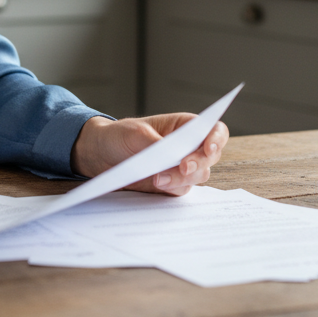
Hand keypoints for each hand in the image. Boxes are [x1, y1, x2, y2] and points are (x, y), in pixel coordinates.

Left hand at [69, 114, 228, 196]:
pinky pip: (181, 190)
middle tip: (183, 168)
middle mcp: (188, 147)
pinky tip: (158, 185)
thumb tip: (174, 158)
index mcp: (185, 126)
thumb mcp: (136, 133)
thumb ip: (157, 144)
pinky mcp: (171, 185)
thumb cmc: (120, 135)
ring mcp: (181, 167)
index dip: (217, 139)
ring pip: (198, 176)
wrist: (100, 155)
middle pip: (209, 158)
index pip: (214, 131)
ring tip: (158, 178)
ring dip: (182, 178)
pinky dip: (173, 189)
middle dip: (199, 163)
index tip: (209, 148)